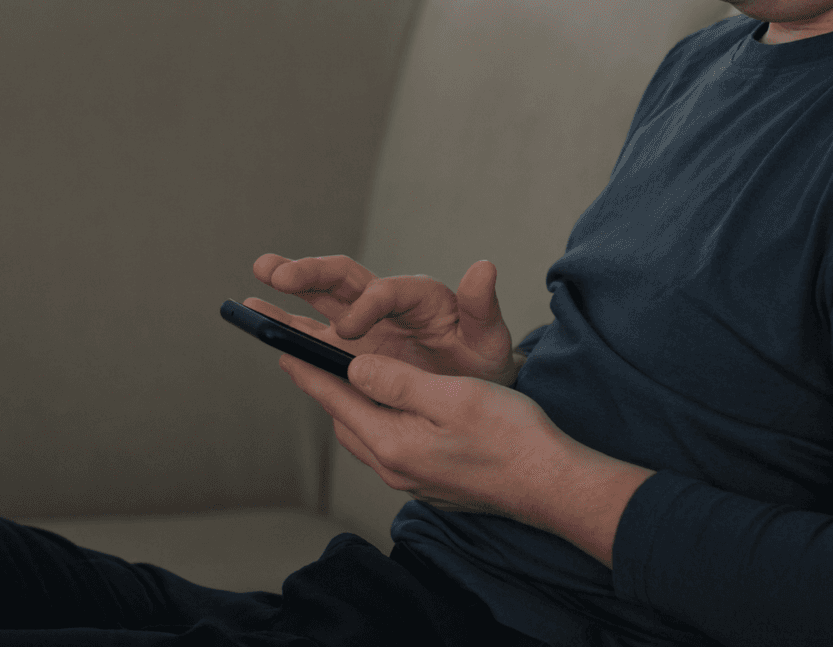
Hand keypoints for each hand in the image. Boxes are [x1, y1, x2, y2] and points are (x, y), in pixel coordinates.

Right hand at [248, 253, 522, 384]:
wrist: (476, 387)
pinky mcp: (351, 349)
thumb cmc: (484, 360)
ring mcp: (364, 324)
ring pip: (319, 302)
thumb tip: (483, 267)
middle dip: (308, 274)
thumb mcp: (490, 337)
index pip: (384, 291)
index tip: (349, 332)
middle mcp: (385, 302)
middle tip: (273, 271)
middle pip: (341, 278)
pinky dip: (288, 332)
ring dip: (286, 296)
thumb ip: (482, 306)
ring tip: (249, 298)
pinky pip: (314, 337)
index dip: (365, 307)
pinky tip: (261, 326)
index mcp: (418, 295)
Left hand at [278, 351, 653, 565]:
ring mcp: (413, 479)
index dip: (307, 369)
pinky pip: (389, 446)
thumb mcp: (451, 395)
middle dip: (324, 387)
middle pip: (344, 420)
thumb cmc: (510, 435)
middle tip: (306, 357)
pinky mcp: (431, 482)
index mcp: (392, 443)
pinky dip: (377, 420)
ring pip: (366, 435)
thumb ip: (396, 381)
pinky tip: (390, 408)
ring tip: (340, 379)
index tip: (281, 346)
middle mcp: (394, 467)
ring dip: (351, 405)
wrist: (551, 484)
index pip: (335, 399)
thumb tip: (353, 367)